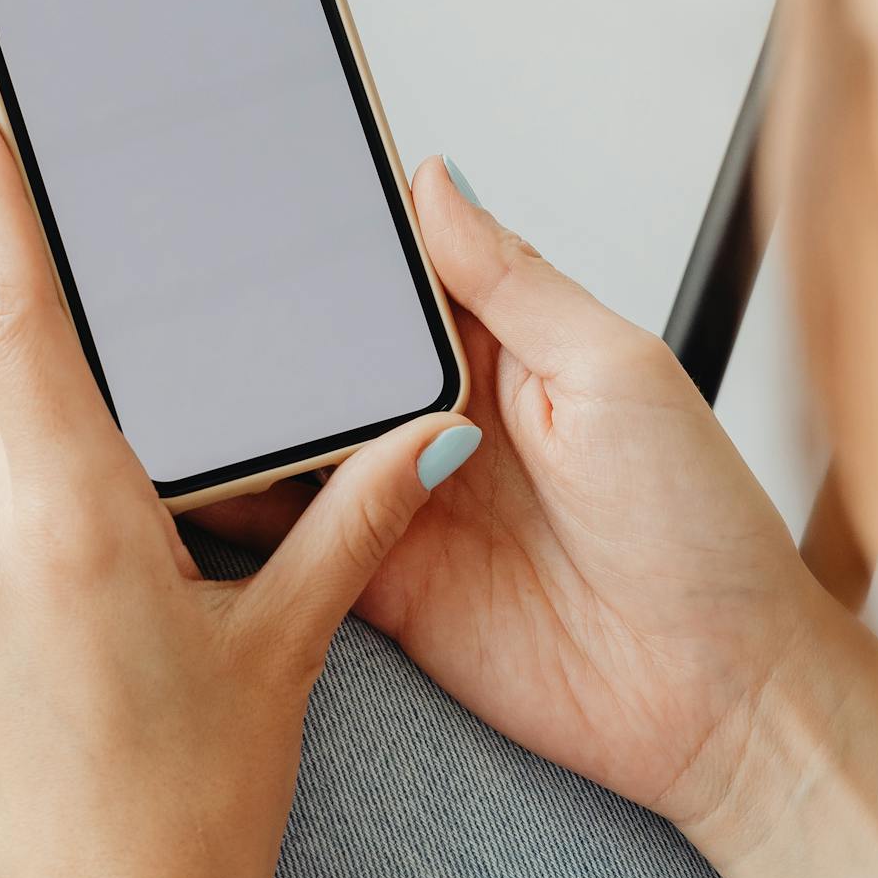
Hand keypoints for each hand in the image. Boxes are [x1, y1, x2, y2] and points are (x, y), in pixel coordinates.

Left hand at [0, 103, 479, 877]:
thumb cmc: (201, 823)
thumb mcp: (286, 651)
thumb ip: (353, 519)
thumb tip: (432, 432)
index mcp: (70, 520)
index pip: (15, 318)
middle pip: (6, 405)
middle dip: (71, 392)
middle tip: (150, 431)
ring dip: (37, 477)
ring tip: (133, 552)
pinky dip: (6, 548)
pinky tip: (84, 617)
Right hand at [207, 157, 851, 855]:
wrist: (721, 696)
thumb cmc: (704, 530)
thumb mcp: (615, 372)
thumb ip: (513, 282)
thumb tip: (437, 181)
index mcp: (507, 348)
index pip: (395, 277)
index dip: (330, 244)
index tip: (251, 199)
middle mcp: (446, 419)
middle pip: (326, 357)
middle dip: (258, 328)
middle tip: (169, 290)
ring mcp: (406, 502)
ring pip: (294, 442)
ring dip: (237, 416)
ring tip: (156, 377)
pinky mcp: (379, 583)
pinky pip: (289, 539)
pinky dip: (233, 511)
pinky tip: (179, 481)